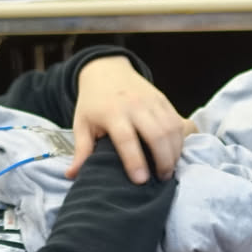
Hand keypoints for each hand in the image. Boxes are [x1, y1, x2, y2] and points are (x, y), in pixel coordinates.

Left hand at [70, 56, 190, 182]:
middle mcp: (134, 105)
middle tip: (162, 179)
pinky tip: (174, 154)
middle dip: (163, 160)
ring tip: (169, 170)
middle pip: (156, 134)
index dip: (135, 161)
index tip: (141, 180)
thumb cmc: (93, 103)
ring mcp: (152, 101)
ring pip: (171, 128)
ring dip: (174, 152)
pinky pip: (177, 121)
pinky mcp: (163, 99)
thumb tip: (72, 176)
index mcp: (112, 112)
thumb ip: (81, 150)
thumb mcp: (82, 124)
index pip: (126, 139)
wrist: (106, 70)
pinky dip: (180, 140)